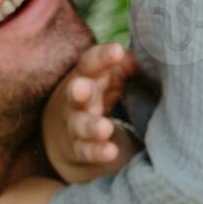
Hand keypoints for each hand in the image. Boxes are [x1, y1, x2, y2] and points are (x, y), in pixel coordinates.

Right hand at [43, 43, 138, 184]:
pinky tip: (110, 152)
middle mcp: (76, 100)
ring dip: (91, 127)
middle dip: (80, 91)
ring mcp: (75, 126)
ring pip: (80, 125)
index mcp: (86, 76)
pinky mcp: (79, 150)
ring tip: (105, 129)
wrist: (65, 133)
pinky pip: (87, 151)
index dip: (101, 56)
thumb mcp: (109, 77)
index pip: (89, 63)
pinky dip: (98, 152)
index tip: (117, 52)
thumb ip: (124, 66)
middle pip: (76, 93)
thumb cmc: (97, 95)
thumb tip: (137, 60)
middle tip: (82, 88)